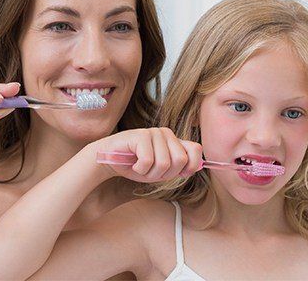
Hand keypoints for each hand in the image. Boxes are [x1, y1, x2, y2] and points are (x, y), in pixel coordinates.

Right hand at [88, 128, 202, 183]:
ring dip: (150, 173)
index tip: (178, 173)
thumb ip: (179, 167)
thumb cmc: (136, 165)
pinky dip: (140, 170)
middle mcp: (166, 133)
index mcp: (174, 140)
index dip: (190, 166)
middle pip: (180, 160)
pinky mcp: (140, 136)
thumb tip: (199, 166)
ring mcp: (153, 133)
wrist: (109, 160)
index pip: (196, 149)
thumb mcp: (161, 170)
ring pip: (164, 163)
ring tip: (140, 167)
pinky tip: (133, 164)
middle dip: (165, 174)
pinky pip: (148, 161)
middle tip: (151, 171)